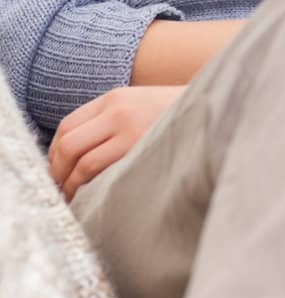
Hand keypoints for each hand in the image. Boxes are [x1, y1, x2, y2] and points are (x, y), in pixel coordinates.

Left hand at [48, 85, 184, 201]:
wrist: (217, 107)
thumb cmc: (181, 117)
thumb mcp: (144, 106)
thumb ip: (116, 121)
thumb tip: (83, 155)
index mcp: (115, 97)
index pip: (67, 125)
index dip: (54, 153)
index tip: (56, 172)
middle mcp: (116, 109)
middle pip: (67, 142)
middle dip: (55, 171)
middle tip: (57, 191)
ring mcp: (126, 127)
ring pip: (78, 159)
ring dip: (67, 183)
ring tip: (70, 199)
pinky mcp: (137, 145)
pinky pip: (96, 168)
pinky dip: (84, 186)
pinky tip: (88, 198)